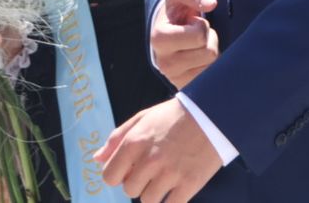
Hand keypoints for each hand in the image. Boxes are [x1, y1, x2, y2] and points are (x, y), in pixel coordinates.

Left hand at [96, 98, 221, 202]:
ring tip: (164, 179)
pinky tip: (175, 189)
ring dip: (153, 193)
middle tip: (151, 171)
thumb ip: (117, 138)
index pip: (110, 176)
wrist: (212, 114)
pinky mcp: (189, 184)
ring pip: (147, 200)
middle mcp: (150, 160)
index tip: (128, 170)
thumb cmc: (174, 116)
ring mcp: (170, 174)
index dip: (117, 175)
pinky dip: (170, 201)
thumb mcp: (142, 118)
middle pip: (129, 189)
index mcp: (135, 142)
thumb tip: (97, 159)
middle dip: (137, 182)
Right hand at [150, 0, 218, 89]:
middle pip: (209, 52)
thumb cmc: (176, 9)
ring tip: (196, 45)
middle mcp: (164, 64)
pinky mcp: (186, 89)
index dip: (201, 25)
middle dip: (208, 38)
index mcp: (159, 39)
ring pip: (213, 65)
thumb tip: (211, 4)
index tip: (189, 22)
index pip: (199, 35)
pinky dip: (211, 66)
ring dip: (210, 51)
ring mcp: (175, 80)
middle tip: (194, 34)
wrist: (169, 29)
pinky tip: (199, 58)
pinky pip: (213, 79)